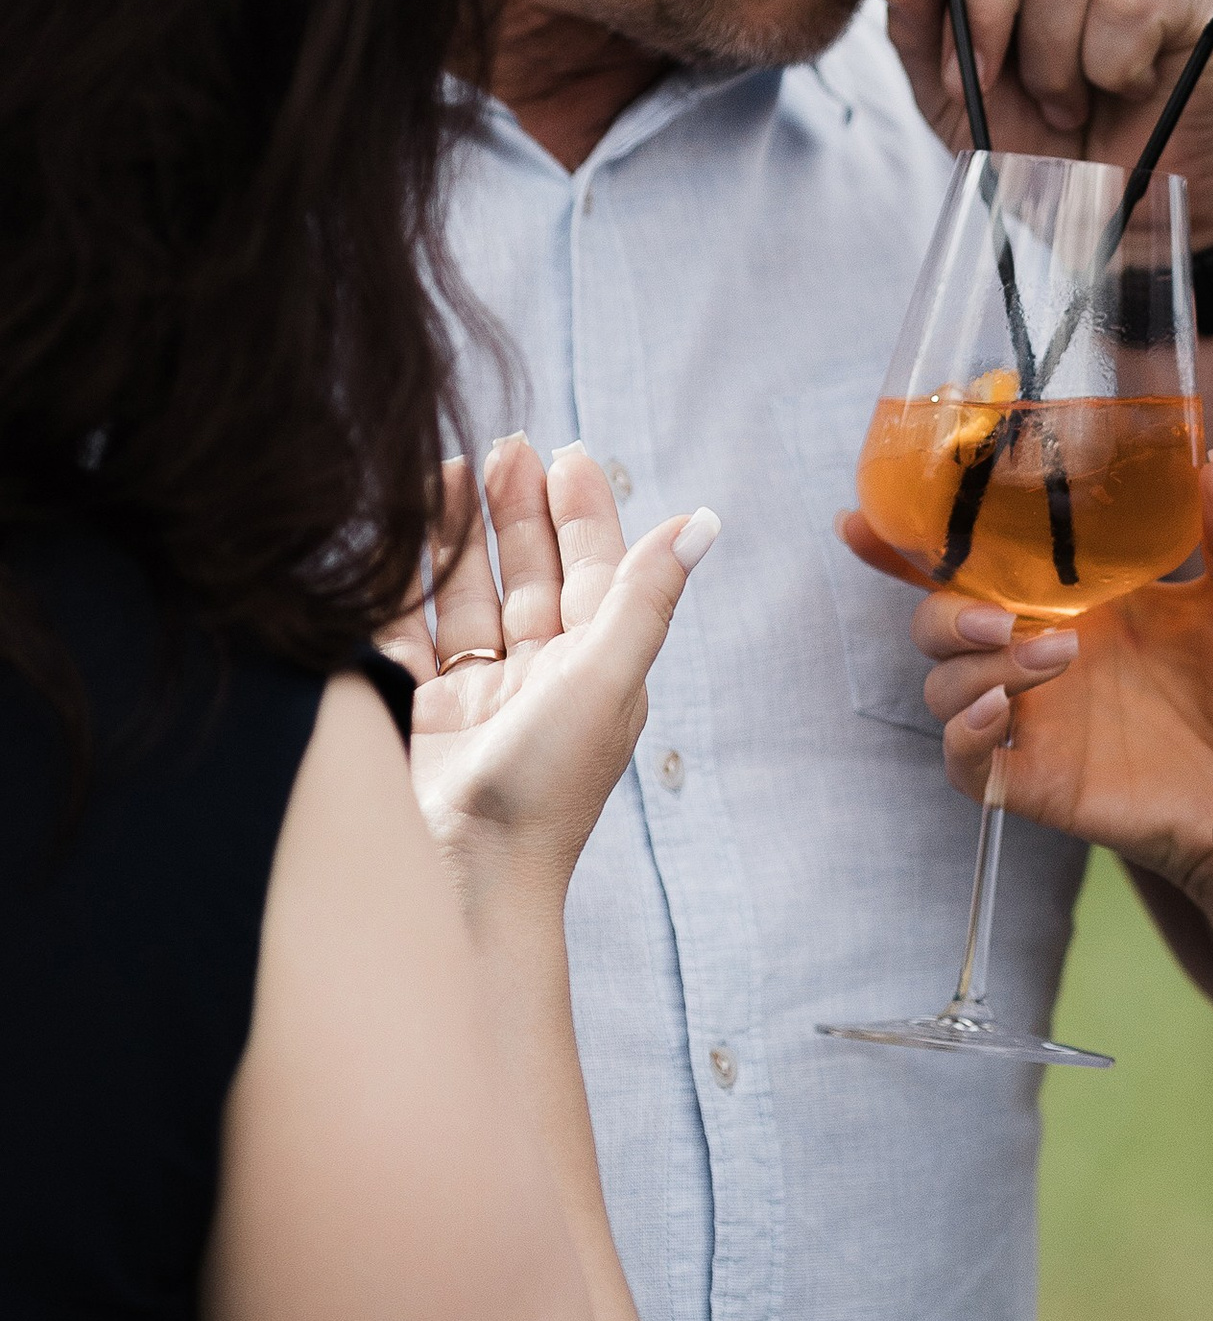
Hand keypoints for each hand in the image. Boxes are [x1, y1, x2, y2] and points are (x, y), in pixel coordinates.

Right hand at [379, 438, 716, 910]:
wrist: (462, 875)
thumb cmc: (546, 789)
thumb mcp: (608, 680)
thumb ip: (645, 596)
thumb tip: (703, 522)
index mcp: (595, 671)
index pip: (591, 572)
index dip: (582, 513)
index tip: (566, 453)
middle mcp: (538, 679)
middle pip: (529, 575)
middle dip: (518, 510)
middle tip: (503, 446)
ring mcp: (474, 693)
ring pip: (469, 593)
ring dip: (462, 534)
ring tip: (449, 468)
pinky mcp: (416, 708)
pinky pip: (410, 627)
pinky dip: (407, 580)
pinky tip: (401, 534)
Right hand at [840, 449, 1212, 911]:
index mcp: (1075, 594)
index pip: (974, 559)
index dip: (907, 540)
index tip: (860, 516)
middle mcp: (1039, 648)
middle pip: (937, 617)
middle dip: (942, 606)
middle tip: (1002, 611)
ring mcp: (1034, 717)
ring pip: (944, 684)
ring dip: (975, 664)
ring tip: (1052, 654)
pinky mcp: (1035, 780)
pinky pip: (965, 761)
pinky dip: (963, 734)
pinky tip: (998, 713)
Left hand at [869, 0, 1212, 249]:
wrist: (1120, 204)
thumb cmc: (1042, 142)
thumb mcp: (957, 99)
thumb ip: (918, 34)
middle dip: (988, 12)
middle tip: (996, 82)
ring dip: (1055, 62)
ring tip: (1070, 100)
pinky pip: (1127, 2)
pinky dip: (1113, 67)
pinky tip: (1125, 85)